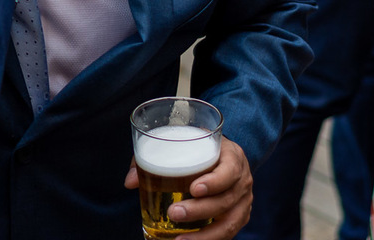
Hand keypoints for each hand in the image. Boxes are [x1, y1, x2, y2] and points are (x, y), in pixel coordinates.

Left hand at [124, 137, 252, 239]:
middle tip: (174, 213)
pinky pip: (227, 233)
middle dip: (199, 210)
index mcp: (232, 157)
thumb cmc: (196, 148)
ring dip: (204, 235)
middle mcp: (242, 181)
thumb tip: (130, 182)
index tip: (193, 188)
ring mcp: (243, 202)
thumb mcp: (181, 143)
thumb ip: (154, 156)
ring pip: (229, 223)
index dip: (214, 181)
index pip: (229, 171)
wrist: (223, 155)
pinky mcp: (238, 217)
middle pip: (226, 200)